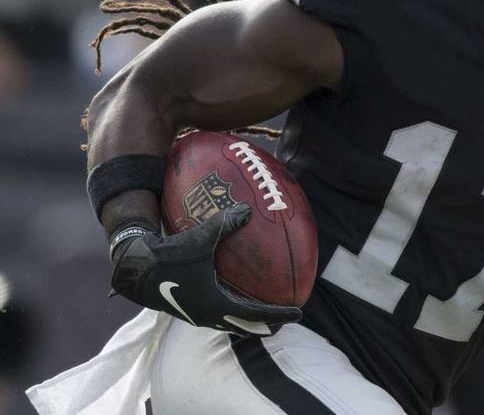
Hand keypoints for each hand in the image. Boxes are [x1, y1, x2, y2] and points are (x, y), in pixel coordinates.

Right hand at [110, 204, 301, 334]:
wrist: (133, 267)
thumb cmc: (167, 255)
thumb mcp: (199, 238)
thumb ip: (225, 224)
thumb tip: (248, 209)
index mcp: (214, 304)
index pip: (255, 314)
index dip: (278, 314)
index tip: (298, 314)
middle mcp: (207, 314)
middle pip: (244, 326)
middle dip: (265, 324)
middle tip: (285, 320)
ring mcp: (195, 314)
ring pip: (229, 323)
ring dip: (247, 321)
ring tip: (262, 315)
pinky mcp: (186, 308)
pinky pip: (216, 315)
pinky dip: (231, 312)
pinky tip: (232, 299)